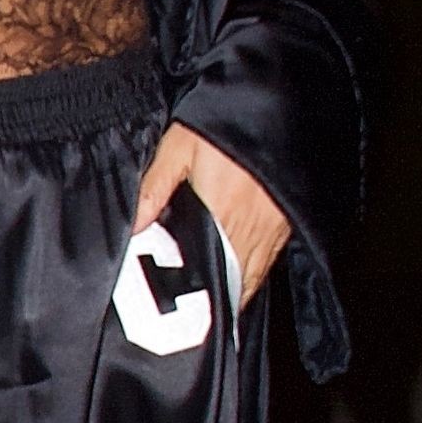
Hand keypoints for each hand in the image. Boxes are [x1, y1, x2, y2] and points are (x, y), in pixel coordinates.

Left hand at [133, 120, 288, 308]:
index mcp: (219, 215)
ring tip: (209, 309)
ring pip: (251, 279)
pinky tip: (235, 278)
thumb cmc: (223, 122)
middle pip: (229, 284)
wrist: (276, 106)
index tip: (172, 310)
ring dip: (231, 293)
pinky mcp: (287, 224)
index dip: (191, 297)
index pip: (204, 273)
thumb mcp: (180, 146)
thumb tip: (134, 227)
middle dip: (211, 303)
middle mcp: (248, 230)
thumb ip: (155, 187)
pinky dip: (251, 277)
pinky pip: (267, 264)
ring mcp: (272, 231)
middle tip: (187, 317)